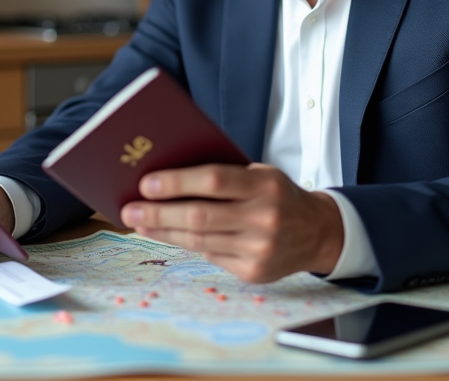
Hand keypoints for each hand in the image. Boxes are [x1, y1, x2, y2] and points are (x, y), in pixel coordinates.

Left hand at [119, 163, 343, 282]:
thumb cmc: (278, 195)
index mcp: (265, 186)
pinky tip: (167, 234)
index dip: (176, 182)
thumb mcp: (261, 175)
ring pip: (199, 241)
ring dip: (163, 231)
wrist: (318, 233)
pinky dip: (185, 244)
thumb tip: (168, 178)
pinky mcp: (254, 272)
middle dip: (159, 212)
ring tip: (140, 222)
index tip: (145, 183)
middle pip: (200, 216)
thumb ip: (224, 175)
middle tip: (129, 209)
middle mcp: (264, 219)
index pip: (213, 181)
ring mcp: (260, 249)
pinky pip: (210, 256)